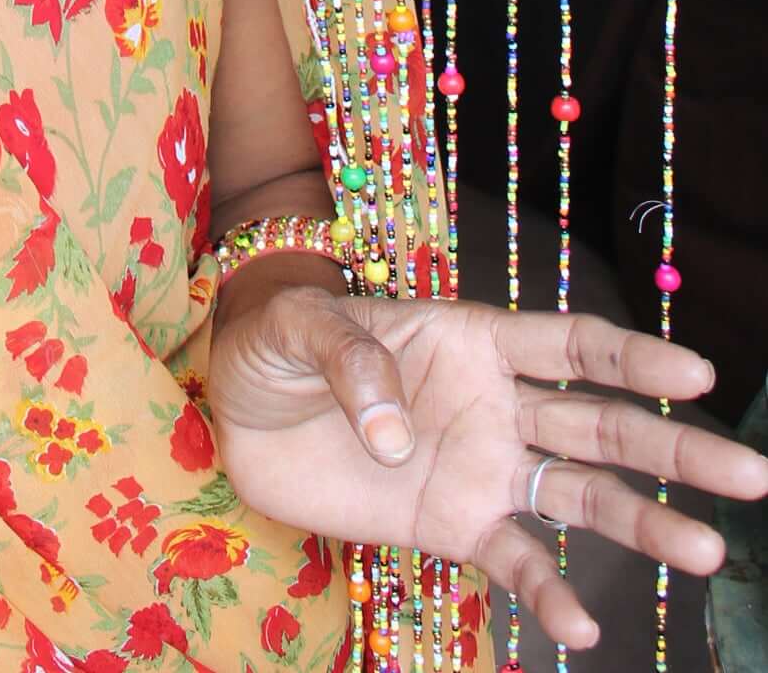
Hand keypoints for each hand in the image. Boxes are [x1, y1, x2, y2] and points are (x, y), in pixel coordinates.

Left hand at [209, 283, 767, 653]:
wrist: (239, 411)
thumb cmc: (276, 343)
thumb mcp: (297, 326)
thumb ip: (350, 361)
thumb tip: (395, 437)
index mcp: (475, 337)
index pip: (571, 345)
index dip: (634, 358)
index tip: (696, 373)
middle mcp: (497, 404)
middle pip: (603, 425)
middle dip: (677, 448)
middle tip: (750, 475)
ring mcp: (483, 468)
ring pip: (582, 497)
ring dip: (644, 523)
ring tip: (707, 551)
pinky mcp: (453, 525)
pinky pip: (516, 562)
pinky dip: (550, 593)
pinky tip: (582, 628)